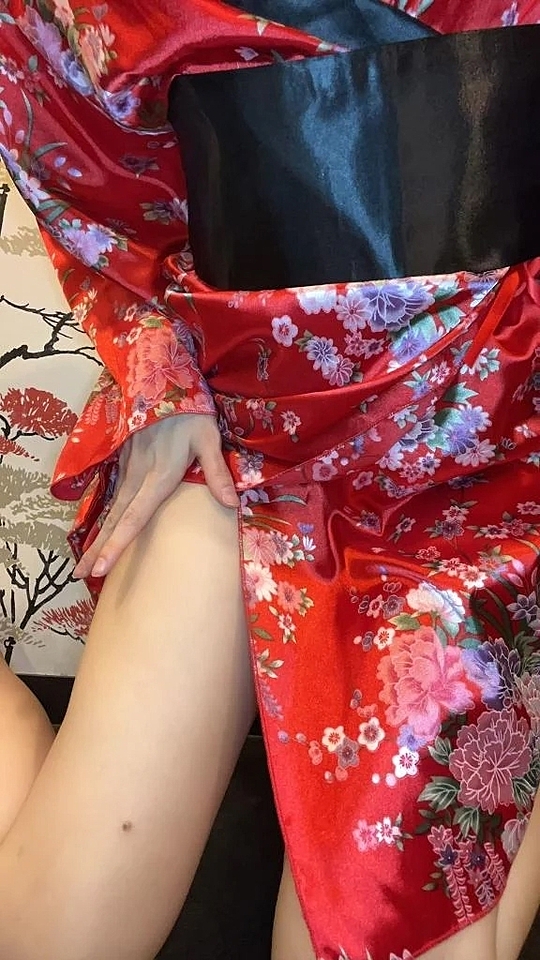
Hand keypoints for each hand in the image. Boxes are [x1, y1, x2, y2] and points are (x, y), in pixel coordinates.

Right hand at [72, 414, 238, 580]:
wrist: (161, 378)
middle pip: (115, 519)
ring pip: (111, 507)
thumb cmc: (190, 411)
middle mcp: (138, 476)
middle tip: (79, 575)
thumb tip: (232, 503)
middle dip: (97, 549)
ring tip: (83, 561)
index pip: (135, 517)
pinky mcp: (124, 459)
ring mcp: (128, 467)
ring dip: (97, 534)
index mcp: (158, 476)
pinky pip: (114, 493)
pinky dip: (105, 515)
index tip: (102, 568)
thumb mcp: (208, 438)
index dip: (118, 544)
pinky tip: (100, 530)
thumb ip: (217, 471)